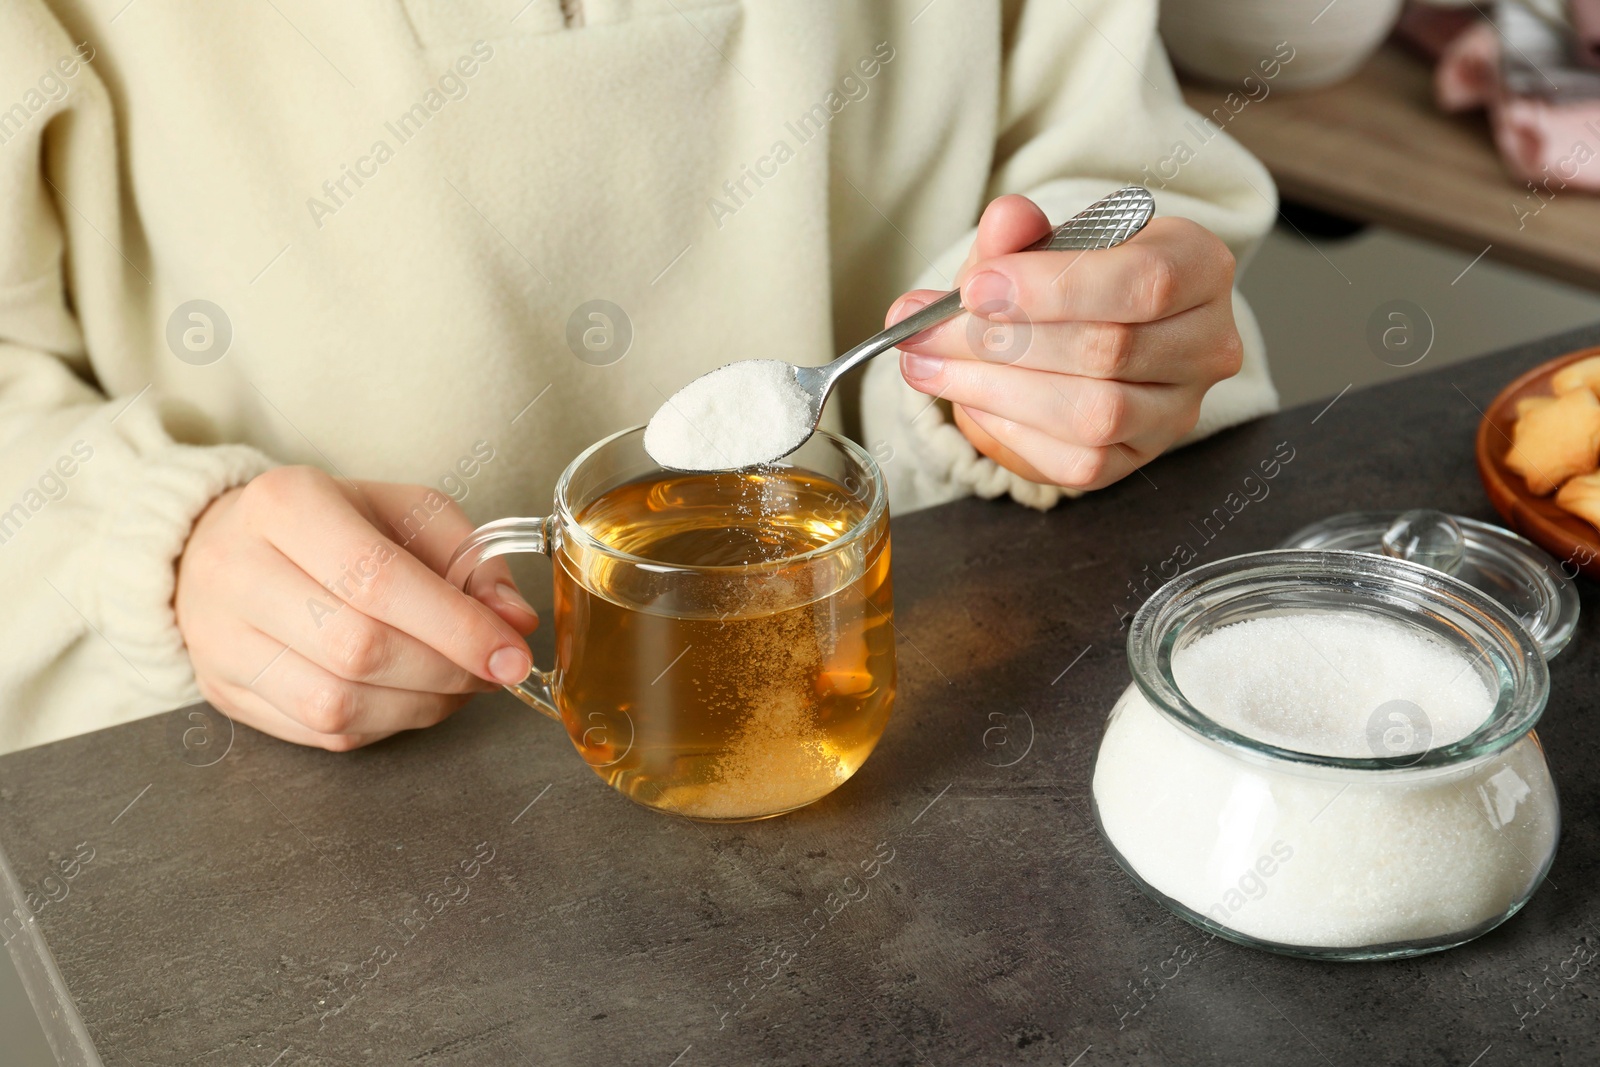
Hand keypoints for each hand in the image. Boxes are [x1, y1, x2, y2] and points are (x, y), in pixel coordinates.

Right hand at [174, 467, 537, 750]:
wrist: (223, 546)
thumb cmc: (331, 525)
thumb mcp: (407, 514)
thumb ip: (471, 561)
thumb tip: (514, 623)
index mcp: (286, 505)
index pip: (380, 579)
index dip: (457, 628)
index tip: (512, 656)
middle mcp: (239, 570)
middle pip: (357, 648)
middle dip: (444, 671)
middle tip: (491, 672)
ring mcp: (221, 638)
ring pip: (335, 703)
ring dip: (418, 706)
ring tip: (455, 686)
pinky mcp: (224, 689)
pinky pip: (319, 731)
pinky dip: (382, 723)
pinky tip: (408, 697)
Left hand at [889, 194, 1243, 489]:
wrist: (1078, 334)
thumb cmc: (1066, 281)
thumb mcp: (1041, 244)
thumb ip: (1021, 233)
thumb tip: (1003, 222)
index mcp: (1199, 267)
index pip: (1143, 282)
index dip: (1054, 289)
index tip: (973, 288)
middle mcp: (1207, 343)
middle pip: (1109, 350)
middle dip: (1002, 342)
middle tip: (924, 334)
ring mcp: (1178, 410)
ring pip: (1093, 413)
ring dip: (996, 390)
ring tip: (927, 367)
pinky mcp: (1139, 459)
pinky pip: (1078, 462)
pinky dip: (1011, 430)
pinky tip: (969, 398)